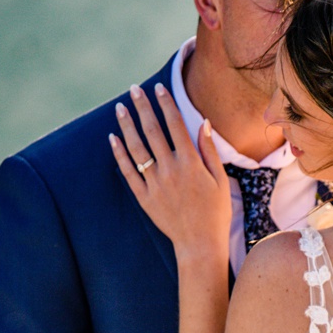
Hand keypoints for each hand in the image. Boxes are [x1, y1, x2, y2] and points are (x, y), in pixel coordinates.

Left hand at [110, 83, 231, 262]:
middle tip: (134, 89)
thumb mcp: (220, 179)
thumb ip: (209, 150)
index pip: (175, 125)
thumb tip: (204, 123)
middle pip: (153, 131)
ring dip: (127, 126)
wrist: (200, 244)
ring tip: (120, 108)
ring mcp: (155, 184)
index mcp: (190, 163)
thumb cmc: (215, 212)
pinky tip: (113, 138)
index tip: (159, 88)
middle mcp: (170, 170)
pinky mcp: (144, 197)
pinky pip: (128, 172)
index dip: (166, 104)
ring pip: (137, 148)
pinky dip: (119, 154)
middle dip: (143, 107)